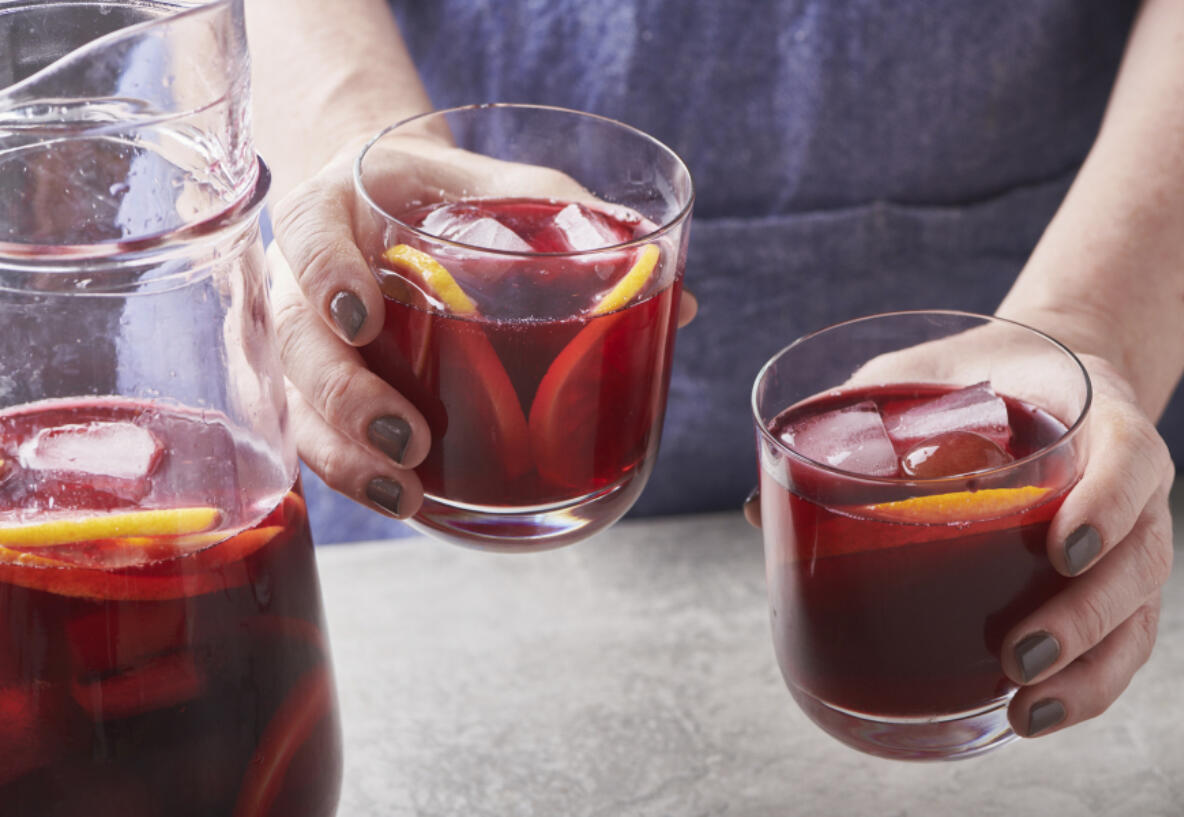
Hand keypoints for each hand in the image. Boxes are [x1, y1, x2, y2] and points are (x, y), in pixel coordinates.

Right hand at [269, 136, 696, 518]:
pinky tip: (402, 500)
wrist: (391, 200)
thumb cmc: (452, 193)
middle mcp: (306, 279)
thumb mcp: (510, 187)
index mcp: (339, 210)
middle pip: (298, 340)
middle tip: (409, 436)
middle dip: (346, 396)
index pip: (307, 235)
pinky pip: (317, 434)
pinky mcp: (321, 387)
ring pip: (298, 402)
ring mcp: (309, 338)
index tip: (364, 316)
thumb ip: (581, 225)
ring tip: (407, 493)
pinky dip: (354, 471)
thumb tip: (683, 304)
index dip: (326, 275)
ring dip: (346, 455)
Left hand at [744, 340, 1173, 737]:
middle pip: (1138, 557)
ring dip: (1086, 668)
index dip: (1107, 504)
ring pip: (1135, 613)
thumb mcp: (911, 378)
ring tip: (1024, 707)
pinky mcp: (1110, 578)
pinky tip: (1031, 713)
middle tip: (1015, 651)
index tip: (1058, 547)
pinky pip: (1120, 639)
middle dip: (1082, 615)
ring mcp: (1126, 536)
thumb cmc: (970, 377)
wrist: (1035, 377)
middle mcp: (1125, 483)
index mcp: (1095, 416)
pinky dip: (1086, 683)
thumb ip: (848, 421)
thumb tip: (760, 509)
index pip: (1128, 457)